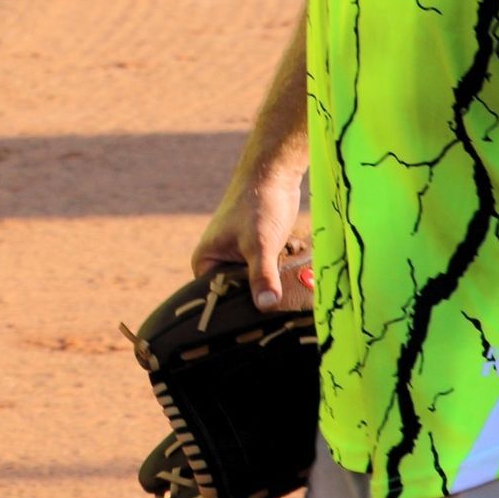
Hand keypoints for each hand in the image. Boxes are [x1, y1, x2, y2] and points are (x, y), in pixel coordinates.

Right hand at [194, 167, 312, 312]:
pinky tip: (293, 272)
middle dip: (259, 300)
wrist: (274, 174)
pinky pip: (268, 276)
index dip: (238, 312)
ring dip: (273, 288)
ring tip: (288, 285)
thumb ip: (262, 275)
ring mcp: (239, 260)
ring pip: (257, 287)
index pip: (217, 302)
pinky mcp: (258, 255)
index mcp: (205, 264)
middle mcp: (218, 264)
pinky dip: (281, 277)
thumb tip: (267, 306)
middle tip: (281, 310)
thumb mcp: (260, 243)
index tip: (259, 324)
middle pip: (238, 298)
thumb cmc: (258, 204)